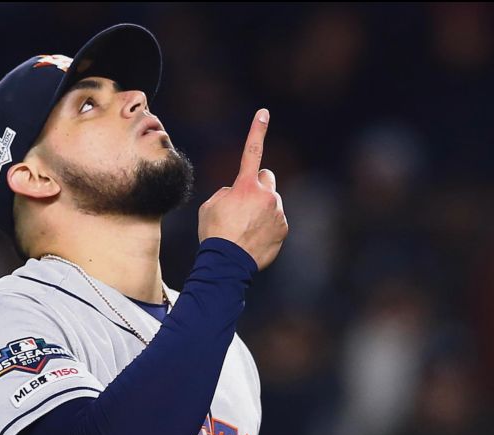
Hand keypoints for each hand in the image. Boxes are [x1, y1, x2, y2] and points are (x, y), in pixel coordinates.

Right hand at [198, 109, 287, 270]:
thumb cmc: (214, 233)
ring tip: (246, 228)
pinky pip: (276, 220)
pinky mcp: (284, 228)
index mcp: (244, 186)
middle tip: (245, 203)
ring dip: (262, 208)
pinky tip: (253, 238)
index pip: (251, 151)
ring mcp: (277, 212)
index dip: (257, 130)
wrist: (227, 263)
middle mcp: (266, 195)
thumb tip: (237, 194)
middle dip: (258, 185)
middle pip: (267, 178)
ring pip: (271, 201)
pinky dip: (267, 225)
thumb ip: (227, 193)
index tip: (264, 112)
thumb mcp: (210, 206)